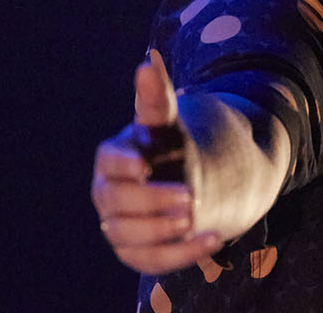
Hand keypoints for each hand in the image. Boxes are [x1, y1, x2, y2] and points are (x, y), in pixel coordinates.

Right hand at [91, 50, 219, 273]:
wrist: (187, 182)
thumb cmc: (170, 149)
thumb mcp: (168, 124)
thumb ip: (157, 98)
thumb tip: (148, 61)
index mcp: (114, 160)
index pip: (108, 162)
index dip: (122, 164)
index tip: (144, 165)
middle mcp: (110, 195)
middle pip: (116, 202)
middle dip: (150, 201)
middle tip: (189, 197)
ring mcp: (120, 226)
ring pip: (129, 234)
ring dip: (162, 230)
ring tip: (195, 217)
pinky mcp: (138, 252)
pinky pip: (152, 261)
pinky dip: (182, 254)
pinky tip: (214, 239)